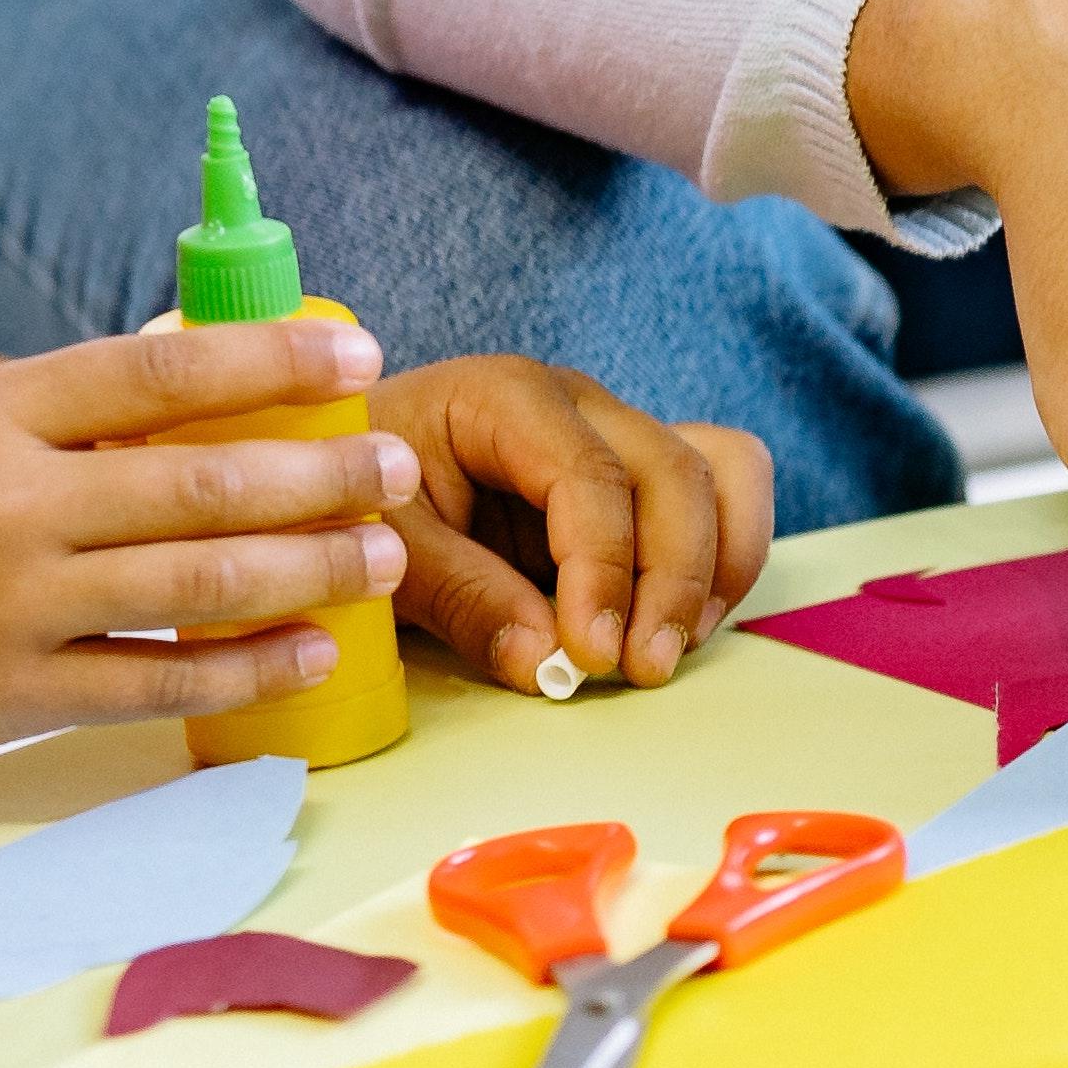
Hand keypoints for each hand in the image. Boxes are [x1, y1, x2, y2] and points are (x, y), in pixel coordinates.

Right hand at [0, 318, 411, 761]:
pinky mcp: (9, 694)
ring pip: (201, 581)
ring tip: (382, 556)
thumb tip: (196, 381)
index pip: (156, 370)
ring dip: (312, 569)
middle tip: (396, 469)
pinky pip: (159, 680)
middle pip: (206, 481)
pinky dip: (247, 666)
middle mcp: (3, 503)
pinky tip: (310, 648)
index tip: (355, 355)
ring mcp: (10, 605)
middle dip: (325, 478)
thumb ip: (49, 416)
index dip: (271, 359)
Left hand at [369, 359, 776, 695]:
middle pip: (674, 473)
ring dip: (713, 569)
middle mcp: (580, 406)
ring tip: (668, 648)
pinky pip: (722, 494)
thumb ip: (461, 597)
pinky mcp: (637, 481)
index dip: (604, 570)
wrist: (345, 477)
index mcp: (507, 399)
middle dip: (672, 579)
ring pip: (720, 474)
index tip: (591, 654)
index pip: (590, 477)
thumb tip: (546, 662)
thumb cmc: (358, 497)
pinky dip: (722, 560)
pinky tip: (678, 624)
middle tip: (639, 669)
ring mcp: (618, 437)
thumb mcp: (387, 546)